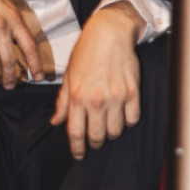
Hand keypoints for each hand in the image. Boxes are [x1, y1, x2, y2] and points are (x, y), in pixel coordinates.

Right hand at [0, 0, 42, 87]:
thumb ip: (13, 23)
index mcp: (14, 19)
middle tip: (10, 86)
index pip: (29, 47)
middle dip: (10, 78)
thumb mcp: (7, 4)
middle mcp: (0, 26)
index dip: (34, 65)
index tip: (36, 78)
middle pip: (9, 61)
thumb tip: (19, 45)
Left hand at [51, 1, 142, 158]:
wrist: (108, 34)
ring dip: (110, 132)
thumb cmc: (85, 53)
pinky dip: (127, 121)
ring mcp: (116, 97)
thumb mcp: (68, 76)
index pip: (75, 132)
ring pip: (116, 131)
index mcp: (77, 96)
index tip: (78, 154)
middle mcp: (96, 99)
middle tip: (93, 141)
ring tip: (107, 124)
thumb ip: (62, 102)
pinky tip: (121, 114)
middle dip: (94, 143)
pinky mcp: (133, 92)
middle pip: (97, 136)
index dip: (76, 148)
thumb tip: (55, 122)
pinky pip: (133, 119)